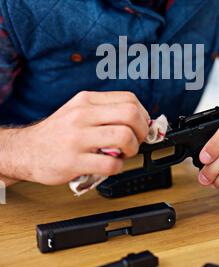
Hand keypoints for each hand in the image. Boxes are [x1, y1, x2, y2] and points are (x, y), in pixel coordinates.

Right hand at [6, 91, 149, 185]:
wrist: (27, 150)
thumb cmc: (58, 132)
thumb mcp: (78, 110)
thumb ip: (105, 112)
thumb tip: (140, 120)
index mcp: (86, 100)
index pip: (129, 99)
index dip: (143, 114)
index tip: (141, 126)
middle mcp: (82, 115)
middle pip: (131, 115)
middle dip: (142, 130)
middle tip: (137, 140)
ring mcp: (78, 138)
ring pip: (124, 137)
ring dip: (132, 149)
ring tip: (123, 153)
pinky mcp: (74, 161)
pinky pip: (111, 164)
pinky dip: (118, 167)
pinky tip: (109, 165)